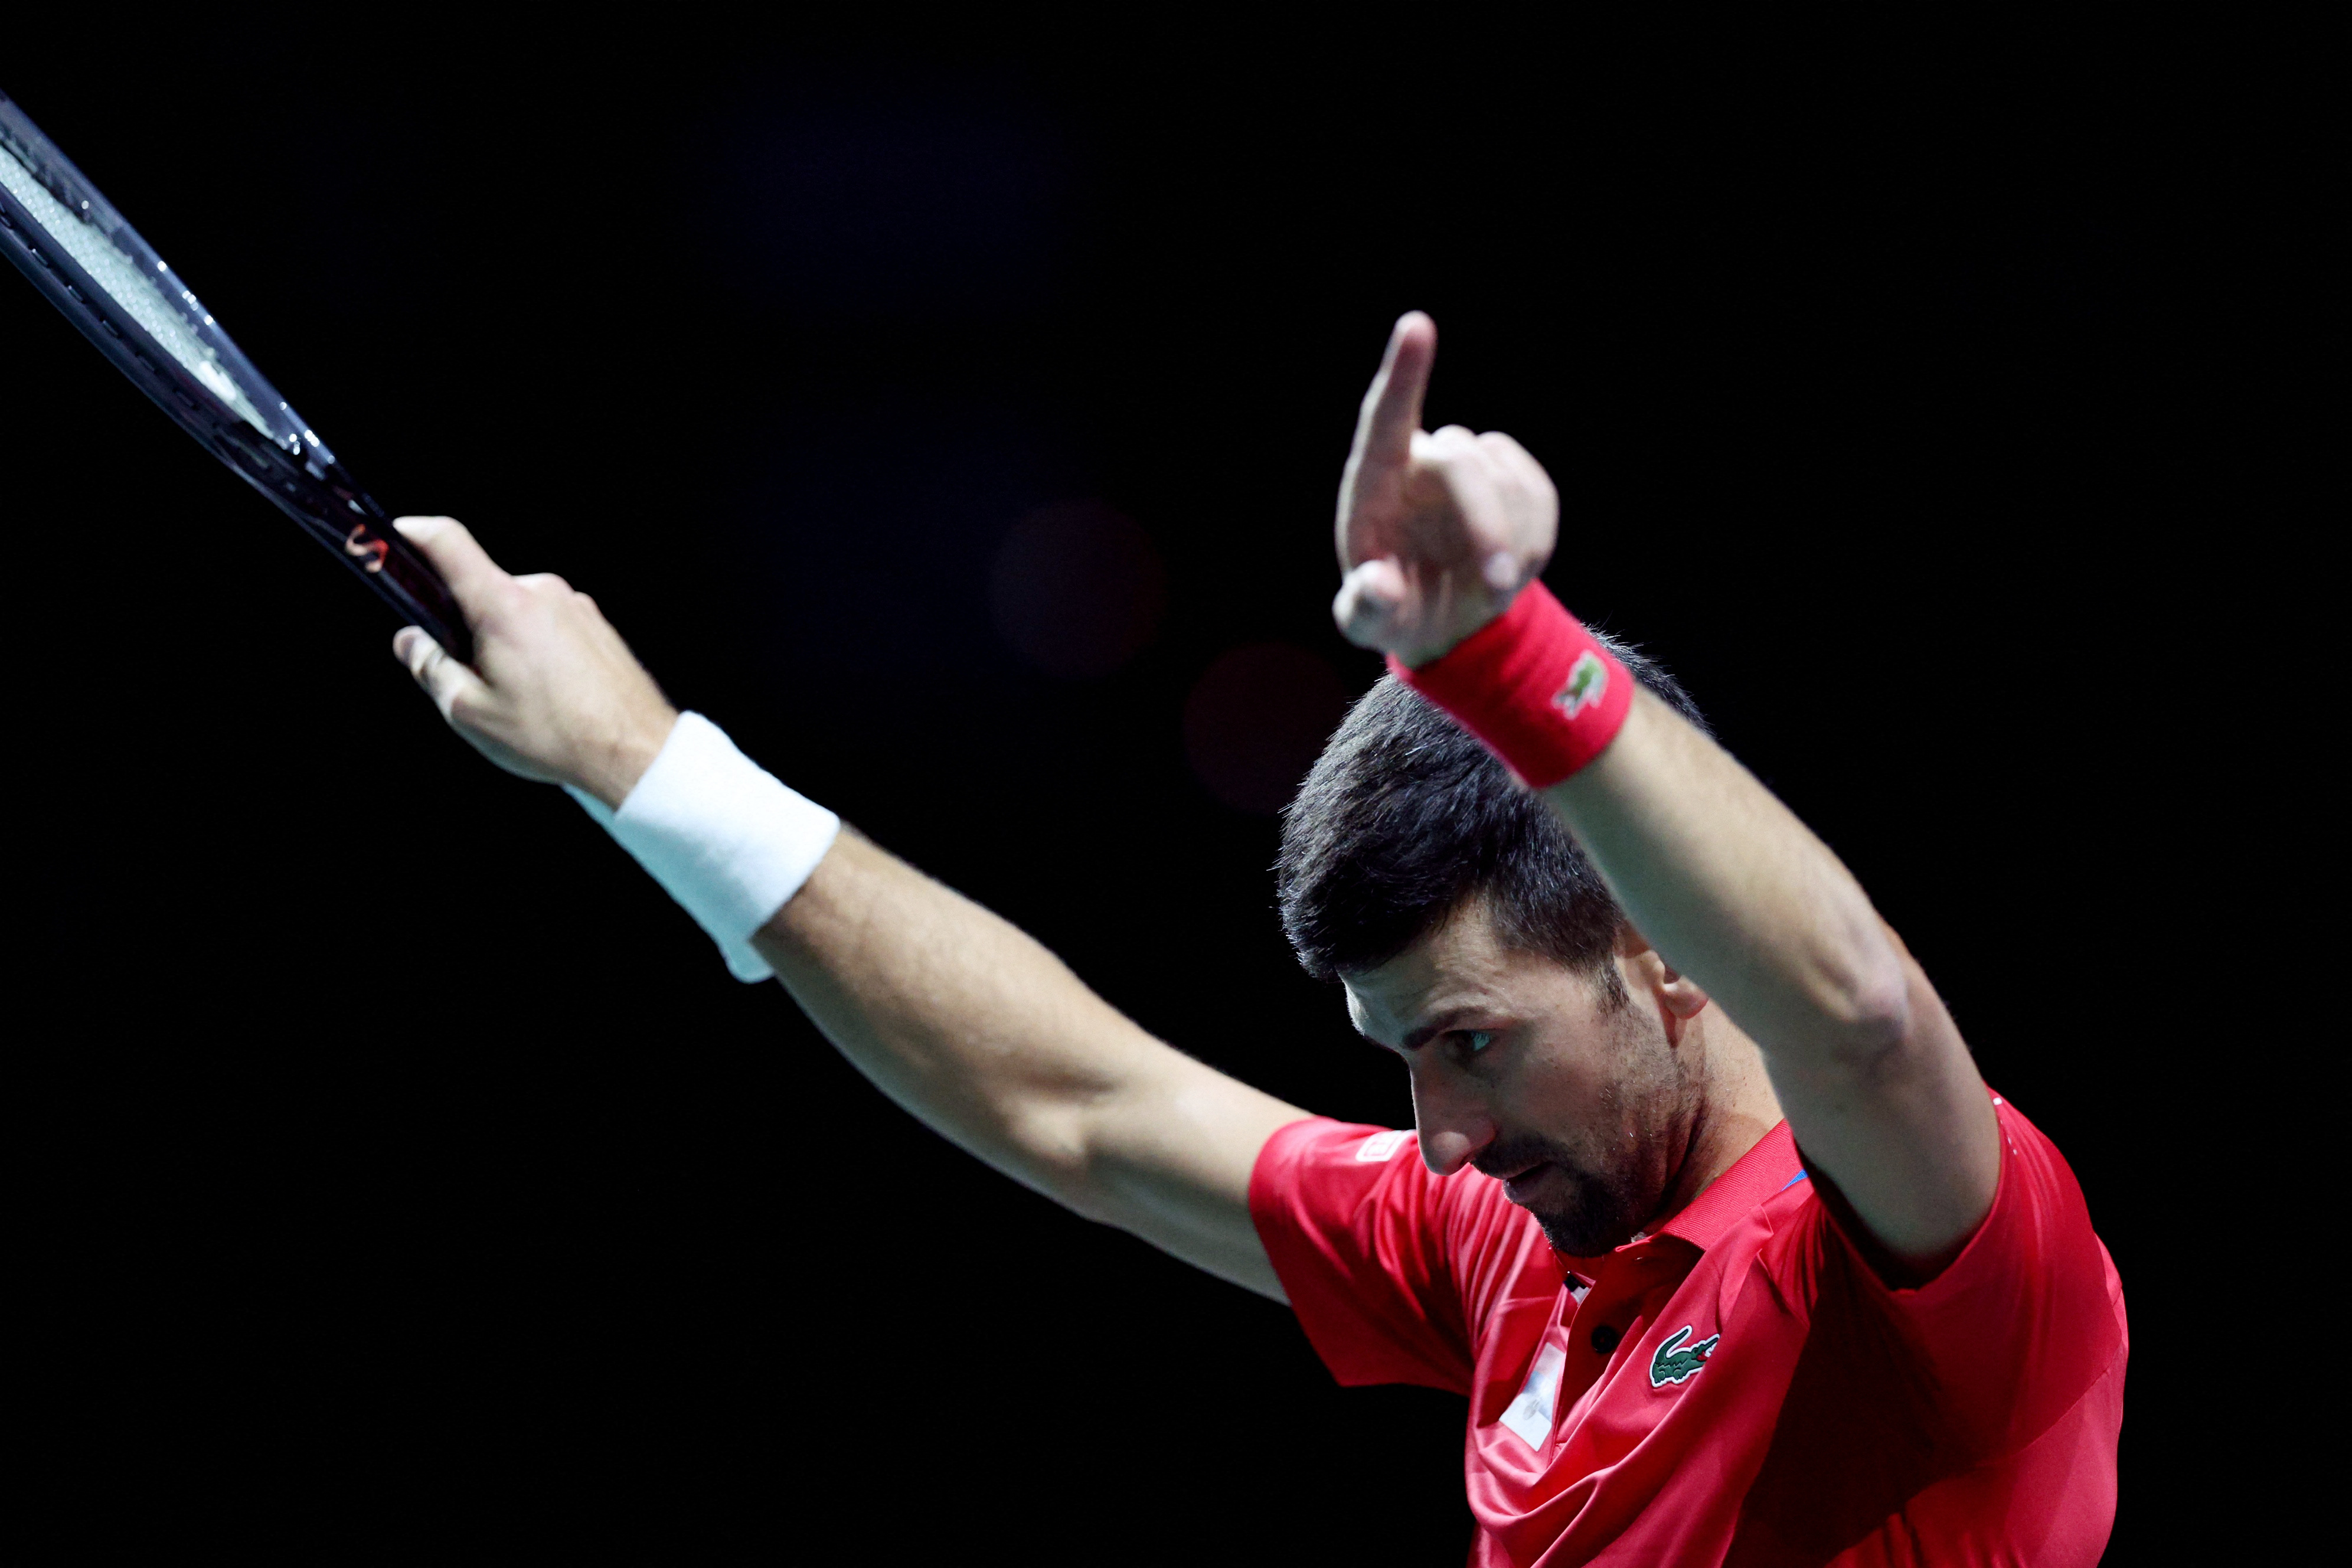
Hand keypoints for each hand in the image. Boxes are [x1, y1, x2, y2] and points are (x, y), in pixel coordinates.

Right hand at [389, 517, 678, 807]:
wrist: (634, 753)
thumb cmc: (556, 736)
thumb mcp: (469, 711)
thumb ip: (430, 668)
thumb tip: (410, 642)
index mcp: (504, 605)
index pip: (449, 543)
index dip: (416, 532)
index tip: (399, 533)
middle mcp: (543, 592)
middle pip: (482, 592)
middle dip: (466, 628)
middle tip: (474, 679)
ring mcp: (575, 606)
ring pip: (516, 614)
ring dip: (505, 645)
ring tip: (523, 698)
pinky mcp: (595, 624)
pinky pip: (549, 627)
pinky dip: (537, 653)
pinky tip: (550, 695)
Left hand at [1333, 313, 1557, 666]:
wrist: (1442, 619)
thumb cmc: (1392, 610)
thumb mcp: (1367, 621)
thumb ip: (1364, 608)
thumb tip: (1379, 585)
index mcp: (1374, 483)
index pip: (1386, 416)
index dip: (1404, 372)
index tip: (1417, 324)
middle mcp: (1421, 461)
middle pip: (1461, 461)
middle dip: (1485, 523)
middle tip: (1495, 587)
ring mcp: (1470, 467)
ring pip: (1506, 479)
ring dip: (1511, 544)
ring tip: (1489, 593)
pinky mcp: (1514, 480)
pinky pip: (1539, 495)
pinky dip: (1533, 541)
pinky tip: (1511, 570)